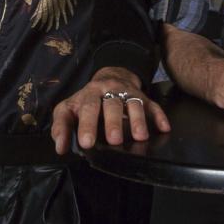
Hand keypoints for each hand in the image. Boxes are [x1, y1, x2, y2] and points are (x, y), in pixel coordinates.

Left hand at [50, 68, 171, 154]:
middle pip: (112, 105)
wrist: (111, 76)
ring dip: (137, 120)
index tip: (86, 143)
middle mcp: (109, 91)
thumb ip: (61, 126)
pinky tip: (164, 128)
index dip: (87, 125)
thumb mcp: (68, 108)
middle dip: (113, 122)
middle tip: (114, 140)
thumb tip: (60, 147)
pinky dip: (159, 116)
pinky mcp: (143, 97)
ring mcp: (128, 93)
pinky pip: (152, 105)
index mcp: (89, 94)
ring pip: (134, 104)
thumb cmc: (87, 100)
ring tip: (139, 136)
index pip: (88, 108)